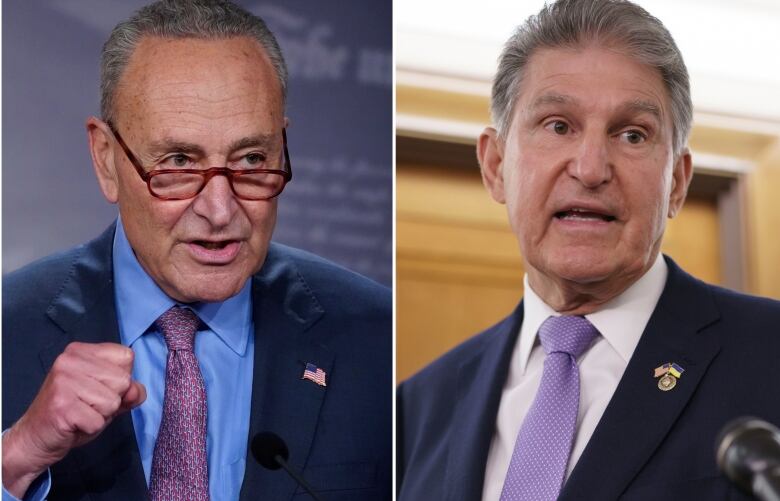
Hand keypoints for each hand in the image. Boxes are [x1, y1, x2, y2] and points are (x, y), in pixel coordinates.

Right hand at [1, 342, 145, 497]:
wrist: (36, 437)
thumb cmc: (75, 413)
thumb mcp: (108, 396)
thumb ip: (130, 391)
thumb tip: (136, 391)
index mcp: (81, 351)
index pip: (126, 356)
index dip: (121, 379)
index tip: (99, 388)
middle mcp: (69, 360)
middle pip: (123, 380)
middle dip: (112, 400)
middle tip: (87, 405)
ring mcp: (63, 382)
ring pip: (112, 402)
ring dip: (101, 415)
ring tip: (81, 414)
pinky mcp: (61, 405)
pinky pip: (98, 421)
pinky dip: (91, 428)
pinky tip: (73, 424)